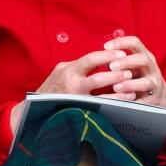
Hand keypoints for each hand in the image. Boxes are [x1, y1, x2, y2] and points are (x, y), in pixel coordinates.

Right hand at [10, 48, 135, 132]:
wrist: (34, 112)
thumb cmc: (51, 88)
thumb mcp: (60, 71)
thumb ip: (78, 64)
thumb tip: (100, 57)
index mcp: (68, 71)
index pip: (90, 59)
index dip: (108, 55)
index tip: (122, 53)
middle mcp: (71, 85)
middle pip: (98, 78)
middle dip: (117, 74)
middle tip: (130, 71)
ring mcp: (75, 100)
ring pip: (101, 96)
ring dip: (119, 92)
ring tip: (132, 88)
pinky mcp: (79, 112)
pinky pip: (100, 109)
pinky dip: (114, 105)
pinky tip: (124, 103)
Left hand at [101, 35, 165, 117]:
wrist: (159, 96)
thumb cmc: (140, 78)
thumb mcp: (133, 65)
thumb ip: (120, 59)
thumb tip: (100, 55)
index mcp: (145, 56)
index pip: (135, 43)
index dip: (121, 42)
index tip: (106, 46)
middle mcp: (151, 68)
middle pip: (143, 59)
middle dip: (126, 62)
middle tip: (111, 66)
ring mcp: (154, 84)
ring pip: (146, 82)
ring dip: (130, 84)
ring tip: (116, 87)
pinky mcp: (153, 99)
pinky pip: (144, 101)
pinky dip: (133, 102)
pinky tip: (122, 102)